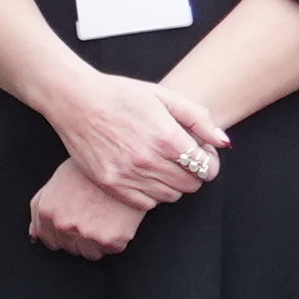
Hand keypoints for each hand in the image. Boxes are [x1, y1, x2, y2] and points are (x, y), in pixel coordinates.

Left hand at [23, 161, 147, 258]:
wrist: (124, 163)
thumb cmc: (91, 169)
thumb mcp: (58, 180)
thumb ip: (40, 207)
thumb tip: (34, 234)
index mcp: (48, 211)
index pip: (50, 240)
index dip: (63, 234)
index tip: (75, 226)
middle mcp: (64, 224)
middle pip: (69, 247)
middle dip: (79, 237)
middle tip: (93, 218)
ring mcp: (87, 234)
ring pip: (89, 253)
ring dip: (97, 242)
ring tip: (105, 219)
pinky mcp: (111, 240)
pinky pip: (111, 250)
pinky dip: (116, 239)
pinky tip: (117, 220)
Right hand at [49, 69, 229, 209]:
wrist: (76, 101)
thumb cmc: (120, 94)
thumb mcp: (164, 97)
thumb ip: (198, 119)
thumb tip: (223, 142)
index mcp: (167, 137)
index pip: (206, 168)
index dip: (209, 163)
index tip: (201, 155)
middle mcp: (150, 161)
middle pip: (191, 185)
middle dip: (193, 173)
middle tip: (181, 158)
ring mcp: (129, 176)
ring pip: (170, 196)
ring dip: (172, 184)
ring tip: (162, 164)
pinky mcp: (112, 185)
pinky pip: (146, 204)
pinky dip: (151, 193)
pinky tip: (145, 175)